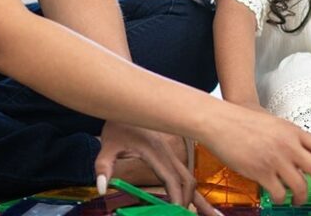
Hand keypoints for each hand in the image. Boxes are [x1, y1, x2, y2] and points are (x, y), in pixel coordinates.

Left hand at [94, 121, 212, 214]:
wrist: (125, 105)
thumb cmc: (116, 126)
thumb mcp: (107, 146)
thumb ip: (103, 167)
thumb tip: (102, 188)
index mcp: (154, 151)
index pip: (171, 178)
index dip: (177, 197)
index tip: (178, 211)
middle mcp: (167, 152)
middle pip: (187, 179)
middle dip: (193, 200)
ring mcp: (170, 153)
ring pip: (189, 176)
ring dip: (196, 195)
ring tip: (209, 213)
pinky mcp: (169, 154)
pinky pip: (183, 173)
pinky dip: (189, 188)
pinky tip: (194, 199)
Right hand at [198, 104, 310, 207]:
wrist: (221, 122)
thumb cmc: (244, 121)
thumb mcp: (275, 124)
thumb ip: (290, 138)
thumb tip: (303, 156)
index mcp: (294, 131)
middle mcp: (289, 145)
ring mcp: (276, 159)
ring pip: (300, 186)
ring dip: (301, 198)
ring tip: (297, 201)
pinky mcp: (260, 172)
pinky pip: (278, 193)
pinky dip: (280, 199)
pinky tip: (277, 197)